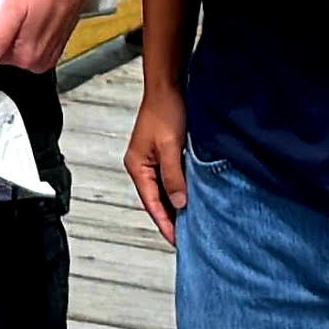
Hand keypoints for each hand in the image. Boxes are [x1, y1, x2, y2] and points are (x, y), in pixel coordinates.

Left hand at [0, 0, 87, 74]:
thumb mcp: (14, 9)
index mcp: (29, 57)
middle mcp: (41, 60)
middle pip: (6, 52)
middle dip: (2, 31)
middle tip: (9, 9)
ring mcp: (50, 51)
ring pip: (18, 45)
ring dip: (15, 27)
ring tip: (21, 7)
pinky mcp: (56, 41)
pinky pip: (32, 39)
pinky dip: (27, 26)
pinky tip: (30, 10)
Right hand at [124, 82, 187, 245]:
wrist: (168, 87)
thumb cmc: (165, 111)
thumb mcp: (171, 147)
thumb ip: (173, 177)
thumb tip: (178, 204)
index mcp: (137, 166)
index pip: (151, 203)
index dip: (165, 223)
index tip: (177, 241)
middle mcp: (141, 166)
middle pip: (155, 200)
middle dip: (170, 219)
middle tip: (187, 238)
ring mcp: (151, 160)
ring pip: (163, 191)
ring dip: (175, 205)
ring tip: (191, 223)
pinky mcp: (163, 154)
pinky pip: (169, 180)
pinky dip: (179, 191)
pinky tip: (190, 198)